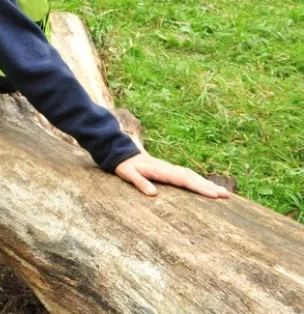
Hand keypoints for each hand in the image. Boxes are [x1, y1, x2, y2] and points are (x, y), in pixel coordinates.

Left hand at [114, 153, 230, 198]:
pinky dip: (200, 180)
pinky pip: (188, 175)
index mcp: (161, 170)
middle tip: (226, 196)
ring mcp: (171, 168)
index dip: (199, 187)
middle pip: (192, 178)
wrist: (122, 153)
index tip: (213, 195)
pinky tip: (208, 186)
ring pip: (192, 176)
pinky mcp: (170, 170)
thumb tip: (153, 194)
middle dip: (209, 187)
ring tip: (223, 193)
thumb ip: (139, 182)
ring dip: (207, 184)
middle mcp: (169, 168)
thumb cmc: (125, 166)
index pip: (183, 180)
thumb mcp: (127, 174)